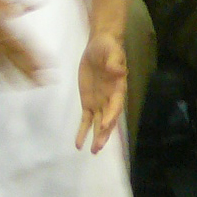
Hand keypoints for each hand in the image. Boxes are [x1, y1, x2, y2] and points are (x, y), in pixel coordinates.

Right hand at [0, 0, 42, 81]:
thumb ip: (21, 1)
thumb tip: (41, 3)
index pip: (21, 42)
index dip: (35, 55)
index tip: (49, 65)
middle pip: (13, 56)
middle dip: (29, 70)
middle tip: (44, 82)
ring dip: (14, 74)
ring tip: (28, 85)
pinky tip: (0, 81)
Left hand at [76, 32, 126, 153]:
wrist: (99, 46)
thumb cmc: (108, 48)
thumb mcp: (111, 52)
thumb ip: (114, 62)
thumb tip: (119, 70)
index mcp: (118, 88)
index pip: (116, 105)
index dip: (111, 115)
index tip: (104, 125)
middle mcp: (110, 99)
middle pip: (108, 120)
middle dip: (103, 134)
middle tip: (97, 147)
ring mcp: (99, 102)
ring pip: (98, 124)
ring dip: (95, 137)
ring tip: (92, 151)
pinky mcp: (88, 102)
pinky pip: (85, 119)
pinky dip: (82, 131)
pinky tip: (78, 144)